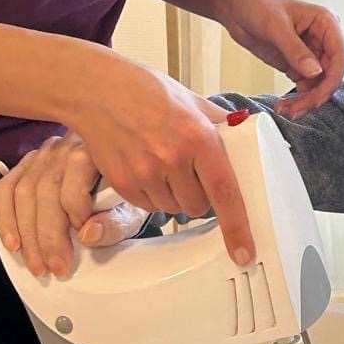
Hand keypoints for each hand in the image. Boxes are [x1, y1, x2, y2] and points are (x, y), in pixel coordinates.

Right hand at [0, 131, 149, 278]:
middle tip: (55, 267)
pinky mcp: (26, 165)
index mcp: (94, 154)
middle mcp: (64, 148)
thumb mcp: (130, 210)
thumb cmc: (122, 195)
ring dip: (26, 233)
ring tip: (36, 264)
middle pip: (44, 191)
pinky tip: (13, 243)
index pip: (74, 185)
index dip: (76, 217)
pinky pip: (5, 189)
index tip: (83, 241)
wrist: (117, 174)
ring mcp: (42, 155)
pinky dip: (5, 218)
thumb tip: (87, 235)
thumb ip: (114, 224)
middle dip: (47, 236)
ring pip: (23, 192)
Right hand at [57, 54, 254, 263]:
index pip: (226, 192)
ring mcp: (145, 172)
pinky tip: (144, 167)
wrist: (96, 89)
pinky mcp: (123, 182)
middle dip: (199, 196)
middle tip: (189, 171)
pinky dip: (151, 194)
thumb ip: (219, 123)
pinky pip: (148, 206)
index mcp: (199, 137)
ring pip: (172, 208)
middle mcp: (174, 158)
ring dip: (174, 196)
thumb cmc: (146, 90)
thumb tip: (246, 135)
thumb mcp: (191, 100)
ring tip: (162, 163)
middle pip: (198, 206)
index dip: (238, 228)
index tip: (245, 253)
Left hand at [215, 0, 343, 119]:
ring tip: (286, 110)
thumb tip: (316, 73)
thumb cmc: (256, 3)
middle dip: (317, 94)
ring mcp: (310, 53)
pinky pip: (305, 86)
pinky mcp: (297, 63)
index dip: (332, 79)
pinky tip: (284, 105)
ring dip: (306, 100)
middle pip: (331, 74)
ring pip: (319, 84)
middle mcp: (323, 39)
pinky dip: (298, 98)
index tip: (318, 97)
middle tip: (297, 109)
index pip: (340, 56)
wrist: (234, 4)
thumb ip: (296, 51)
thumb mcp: (275, 26)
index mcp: (326, 23)